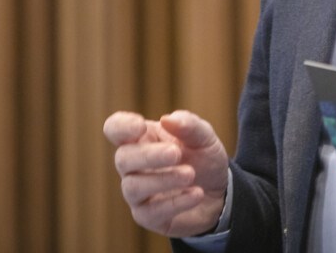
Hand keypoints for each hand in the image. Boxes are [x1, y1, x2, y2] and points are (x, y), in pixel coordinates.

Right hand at [103, 109, 229, 238]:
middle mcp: (134, 165)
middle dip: (149, 155)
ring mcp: (137, 192)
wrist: (220, 194)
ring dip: (163, 179)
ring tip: (190, 174)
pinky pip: (151, 211)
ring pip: (133, 186)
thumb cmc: (204, 159)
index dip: (121, 126)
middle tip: (176, 153)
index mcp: (142, 138)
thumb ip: (189, 125)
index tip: (140, 126)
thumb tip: (167, 119)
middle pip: (123, 158)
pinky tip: (197, 193)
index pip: (115, 128)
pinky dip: (175, 202)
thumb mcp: (204, 137)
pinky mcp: (147, 216)